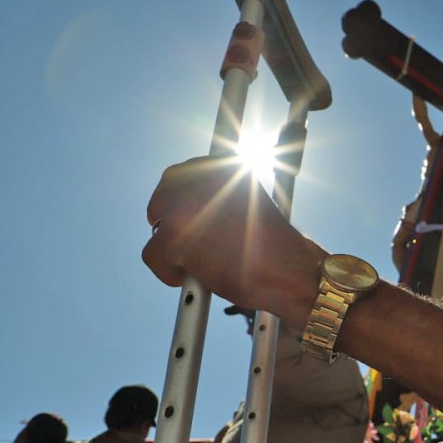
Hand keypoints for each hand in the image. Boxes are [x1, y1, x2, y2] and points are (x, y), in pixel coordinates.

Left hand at [142, 156, 325, 330]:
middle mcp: (201, 175)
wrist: (291, 271)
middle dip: (170, 223)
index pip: (183, 175)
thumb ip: (220, 198)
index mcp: (224, 164)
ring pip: (157, 228)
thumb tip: (191, 211)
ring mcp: (185, 203)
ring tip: (204, 264)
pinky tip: (199, 278)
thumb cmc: (276, 249)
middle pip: (162, 196)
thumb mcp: (249, 206)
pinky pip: (152, 256)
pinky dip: (169, 273)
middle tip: (188, 246)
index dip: (183, 201)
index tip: (191, 218)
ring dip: (173, 249)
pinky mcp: (174, 234)